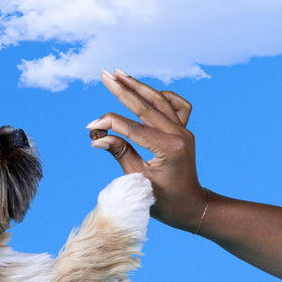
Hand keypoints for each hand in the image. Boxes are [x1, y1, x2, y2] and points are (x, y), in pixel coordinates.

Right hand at [87, 69, 207, 232]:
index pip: (132, 128)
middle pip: (146, 106)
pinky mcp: (185, 132)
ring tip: (120, 74)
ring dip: (139, 86)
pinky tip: (147, 93)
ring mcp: (184, 131)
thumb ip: (120, 154)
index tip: (90, 126)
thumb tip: (98, 137)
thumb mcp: (137, 180)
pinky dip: (162, 96)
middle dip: (123, 89)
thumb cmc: (164, 201)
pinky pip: (177, 105)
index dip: (109, 124)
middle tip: (105, 74)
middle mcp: (179, 134)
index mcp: (168, 148)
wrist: (191, 207)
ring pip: (160, 100)